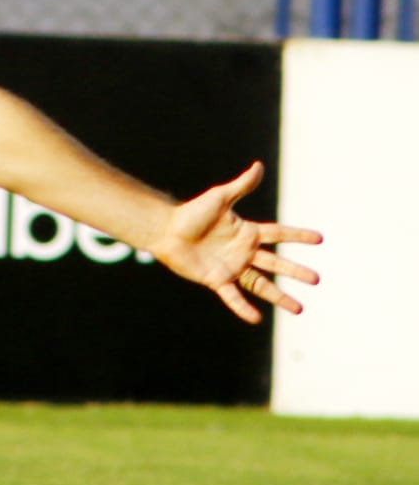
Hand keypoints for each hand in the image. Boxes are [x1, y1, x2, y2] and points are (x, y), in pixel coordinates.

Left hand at [155, 161, 321, 323]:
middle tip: (316, 279)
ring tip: (298, 309)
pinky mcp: (216, 280)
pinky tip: (257, 318)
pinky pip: (233, 296)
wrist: (165, 230)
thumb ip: (241, 186)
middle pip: (275, 263)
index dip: (298, 236)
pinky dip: (243, 308)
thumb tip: (259, 166)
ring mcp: (231, 267)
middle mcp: (243, 251)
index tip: (319, 239)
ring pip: (261, 284)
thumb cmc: (190, 213)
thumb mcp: (219, 198)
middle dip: (295, 271)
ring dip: (279, 296)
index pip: (278, 234)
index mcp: (247, 232)